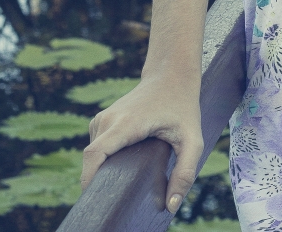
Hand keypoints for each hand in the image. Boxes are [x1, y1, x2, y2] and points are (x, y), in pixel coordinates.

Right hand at [81, 72, 203, 213]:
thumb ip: (184, 172)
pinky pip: (95, 148)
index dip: (88, 180)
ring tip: (125, 181)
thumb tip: (170, 207)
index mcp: (126, 123)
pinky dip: (104, 161)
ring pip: (92, 155)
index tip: (97, 200)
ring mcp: (102, 118)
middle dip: (98, 182)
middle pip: (91, 160)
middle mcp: (108, 119)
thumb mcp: (192, 140)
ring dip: (103, 171)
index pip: (94, 154)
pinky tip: (122, 166)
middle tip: (118, 200)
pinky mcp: (102, 120)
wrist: (171, 74)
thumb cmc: (183, 106)